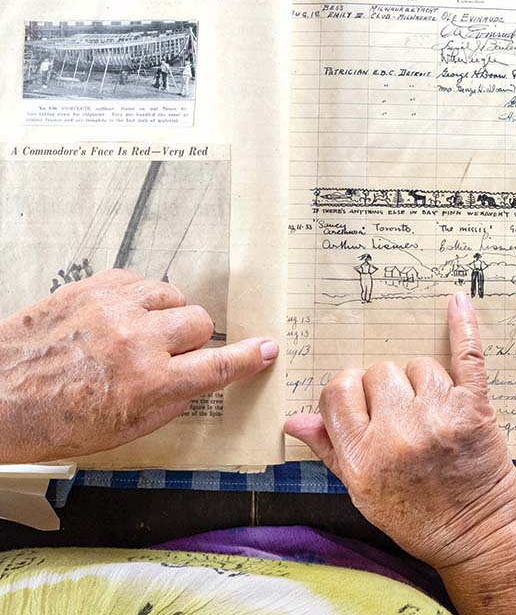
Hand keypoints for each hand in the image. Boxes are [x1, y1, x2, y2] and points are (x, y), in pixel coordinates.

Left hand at [0, 268, 277, 462]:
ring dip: (166, 316)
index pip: (219, 365)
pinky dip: (139, 298)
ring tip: (142, 333)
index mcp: (150, 384)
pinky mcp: (92, 287)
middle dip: (191, 341)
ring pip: (173, 297)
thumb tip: (199, 379)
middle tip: (169, 355)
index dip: (248, 357)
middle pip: (200, 324)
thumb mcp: (123, 430)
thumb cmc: (52, 422)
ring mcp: (115, 309)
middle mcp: (138, 342)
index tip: (266, 349)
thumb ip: (170, 402)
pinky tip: (122, 316)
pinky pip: (140, 281)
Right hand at [285, 293, 515, 570]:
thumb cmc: (418, 516)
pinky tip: (457, 301)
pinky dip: (464, 327)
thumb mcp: (362, 492)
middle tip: (402, 416)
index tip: (362, 403)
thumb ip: (330, 450)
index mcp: (363, 454)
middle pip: (379, 372)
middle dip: (386, 388)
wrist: (478, 531)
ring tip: (431, 413)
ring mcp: (438, 416)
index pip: (339, 391)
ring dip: (422, 381)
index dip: (349, 393)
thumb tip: (293, 420)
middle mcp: (397, 432)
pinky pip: (467, 356)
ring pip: (418, 365)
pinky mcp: (475, 407)